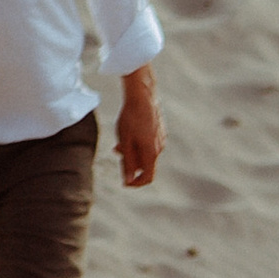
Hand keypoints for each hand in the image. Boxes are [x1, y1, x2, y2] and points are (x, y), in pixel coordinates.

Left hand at [115, 66, 162, 189]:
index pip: (148, 177)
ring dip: (133, 151)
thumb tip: (128, 180)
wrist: (142, 94)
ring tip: (119, 141)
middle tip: (116, 152)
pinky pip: (149, 142)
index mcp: (152, 152)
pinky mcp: (160, 129)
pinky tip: (128, 131)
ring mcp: (161, 138)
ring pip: (147, 152)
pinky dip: (138, 142)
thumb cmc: (131, 117)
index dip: (136, 183)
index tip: (125, 182)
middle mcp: (160, 147)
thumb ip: (127, 161)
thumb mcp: (125, 140)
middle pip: (146, 164)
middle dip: (131, 163)